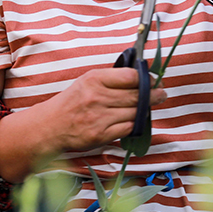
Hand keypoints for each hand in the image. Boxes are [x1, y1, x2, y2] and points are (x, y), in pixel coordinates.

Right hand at [51, 67, 167, 153]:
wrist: (50, 126)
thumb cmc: (72, 102)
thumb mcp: (87, 81)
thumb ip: (111, 79)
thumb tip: (140, 77)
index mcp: (94, 79)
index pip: (131, 76)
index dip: (146, 79)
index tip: (152, 81)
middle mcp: (97, 97)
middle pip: (137, 95)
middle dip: (154, 95)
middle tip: (162, 94)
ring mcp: (99, 117)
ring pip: (135, 112)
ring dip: (146, 110)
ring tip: (150, 107)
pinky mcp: (100, 135)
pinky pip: (128, 128)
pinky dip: (134, 124)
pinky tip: (135, 120)